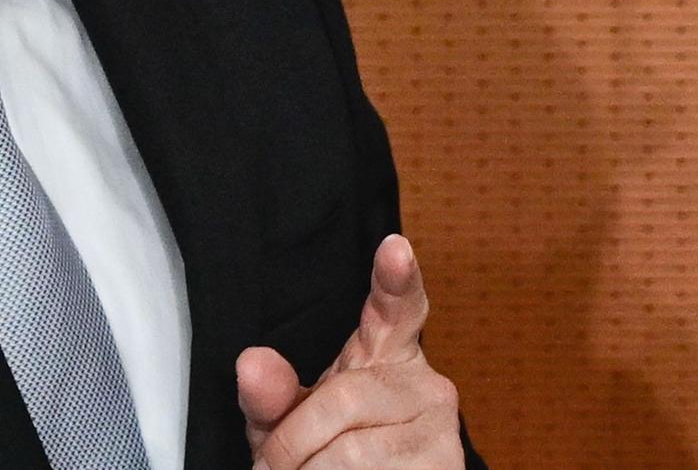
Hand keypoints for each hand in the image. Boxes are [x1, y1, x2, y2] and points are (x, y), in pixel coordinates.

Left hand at [235, 234, 462, 468]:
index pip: (396, 306)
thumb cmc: (326, 453)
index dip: (396, 279)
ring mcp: (439, 424)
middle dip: (293, 443)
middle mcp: (423, 381)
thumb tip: (251, 363)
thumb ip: (272, 393)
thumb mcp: (289, 421)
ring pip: (353, 452)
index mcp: (384, 351)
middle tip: (272, 467)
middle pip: (343, 399)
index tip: (394, 248)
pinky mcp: (446, 465)